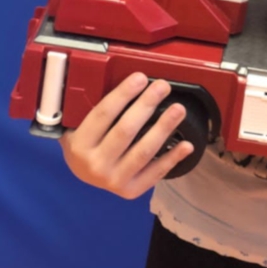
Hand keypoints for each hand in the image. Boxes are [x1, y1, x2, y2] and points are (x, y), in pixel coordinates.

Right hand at [60, 73, 193, 199]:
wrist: (83, 175)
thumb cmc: (87, 142)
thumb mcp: (81, 125)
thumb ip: (98, 106)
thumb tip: (127, 80)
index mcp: (80, 144)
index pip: (103, 114)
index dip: (123, 94)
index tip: (140, 77)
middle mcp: (95, 165)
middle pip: (125, 131)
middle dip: (147, 105)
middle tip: (163, 86)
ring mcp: (113, 180)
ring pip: (143, 151)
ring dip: (163, 128)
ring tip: (178, 109)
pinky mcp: (131, 190)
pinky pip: (155, 173)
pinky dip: (172, 158)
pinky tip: (186, 144)